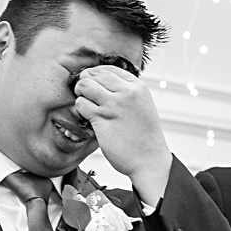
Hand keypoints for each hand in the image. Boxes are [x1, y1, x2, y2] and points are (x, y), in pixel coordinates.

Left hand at [73, 66, 171, 203]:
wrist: (150, 160)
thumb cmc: (145, 137)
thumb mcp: (142, 106)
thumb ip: (127, 93)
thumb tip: (104, 83)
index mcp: (137, 87)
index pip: (109, 69)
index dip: (95, 74)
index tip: (92, 82)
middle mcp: (126, 93)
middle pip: (94, 74)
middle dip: (84, 81)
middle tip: (83, 92)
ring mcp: (114, 105)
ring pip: (85, 85)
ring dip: (80, 93)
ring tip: (84, 103)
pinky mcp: (103, 119)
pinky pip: (82, 105)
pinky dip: (80, 109)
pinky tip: (87, 117)